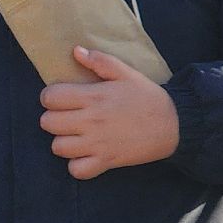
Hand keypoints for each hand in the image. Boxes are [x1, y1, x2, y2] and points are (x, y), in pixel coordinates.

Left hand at [37, 47, 177, 179]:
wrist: (175, 124)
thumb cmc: (148, 97)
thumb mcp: (126, 73)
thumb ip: (100, 61)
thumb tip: (76, 51)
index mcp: (93, 96)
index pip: (50, 97)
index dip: (51, 97)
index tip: (61, 98)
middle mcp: (91, 121)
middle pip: (48, 123)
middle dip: (53, 118)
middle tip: (67, 117)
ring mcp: (97, 143)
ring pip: (58, 147)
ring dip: (63, 142)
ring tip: (75, 136)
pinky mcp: (106, 162)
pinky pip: (77, 170)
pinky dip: (77, 165)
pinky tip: (84, 155)